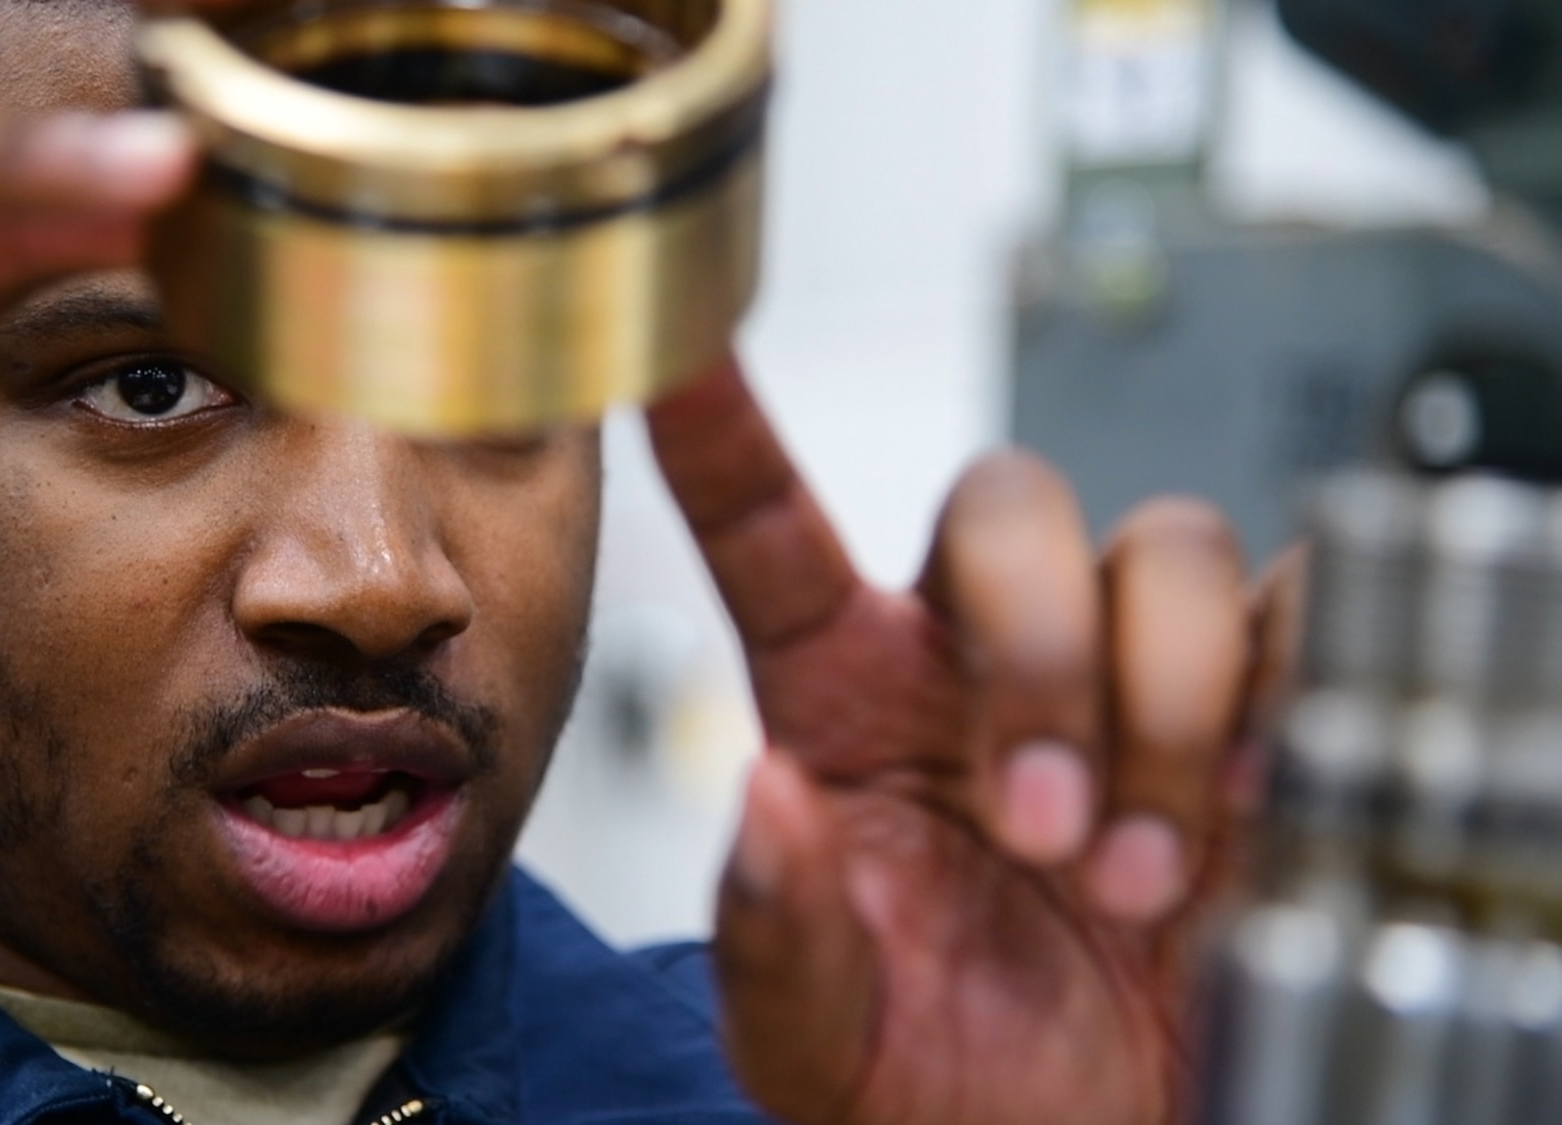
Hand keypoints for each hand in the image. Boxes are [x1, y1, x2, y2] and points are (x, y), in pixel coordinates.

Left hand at [648, 360, 1301, 1124]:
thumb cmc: (927, 1071)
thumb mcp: (813, 1037)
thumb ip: (773, 934)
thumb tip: (768, 800)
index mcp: (841, 696)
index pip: (767, 526)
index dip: (722, 426)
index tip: (669, 344)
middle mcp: (974, 656)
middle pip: (1010, 499)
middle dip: (1040, 649)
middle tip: (1040, 829)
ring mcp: (1120, 674)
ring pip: (1164, 546)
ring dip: (1160, 710)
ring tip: (1129, 883)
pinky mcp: (1248, 714)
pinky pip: (1294, 617)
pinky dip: (1276, 701)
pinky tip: (1234, 816)